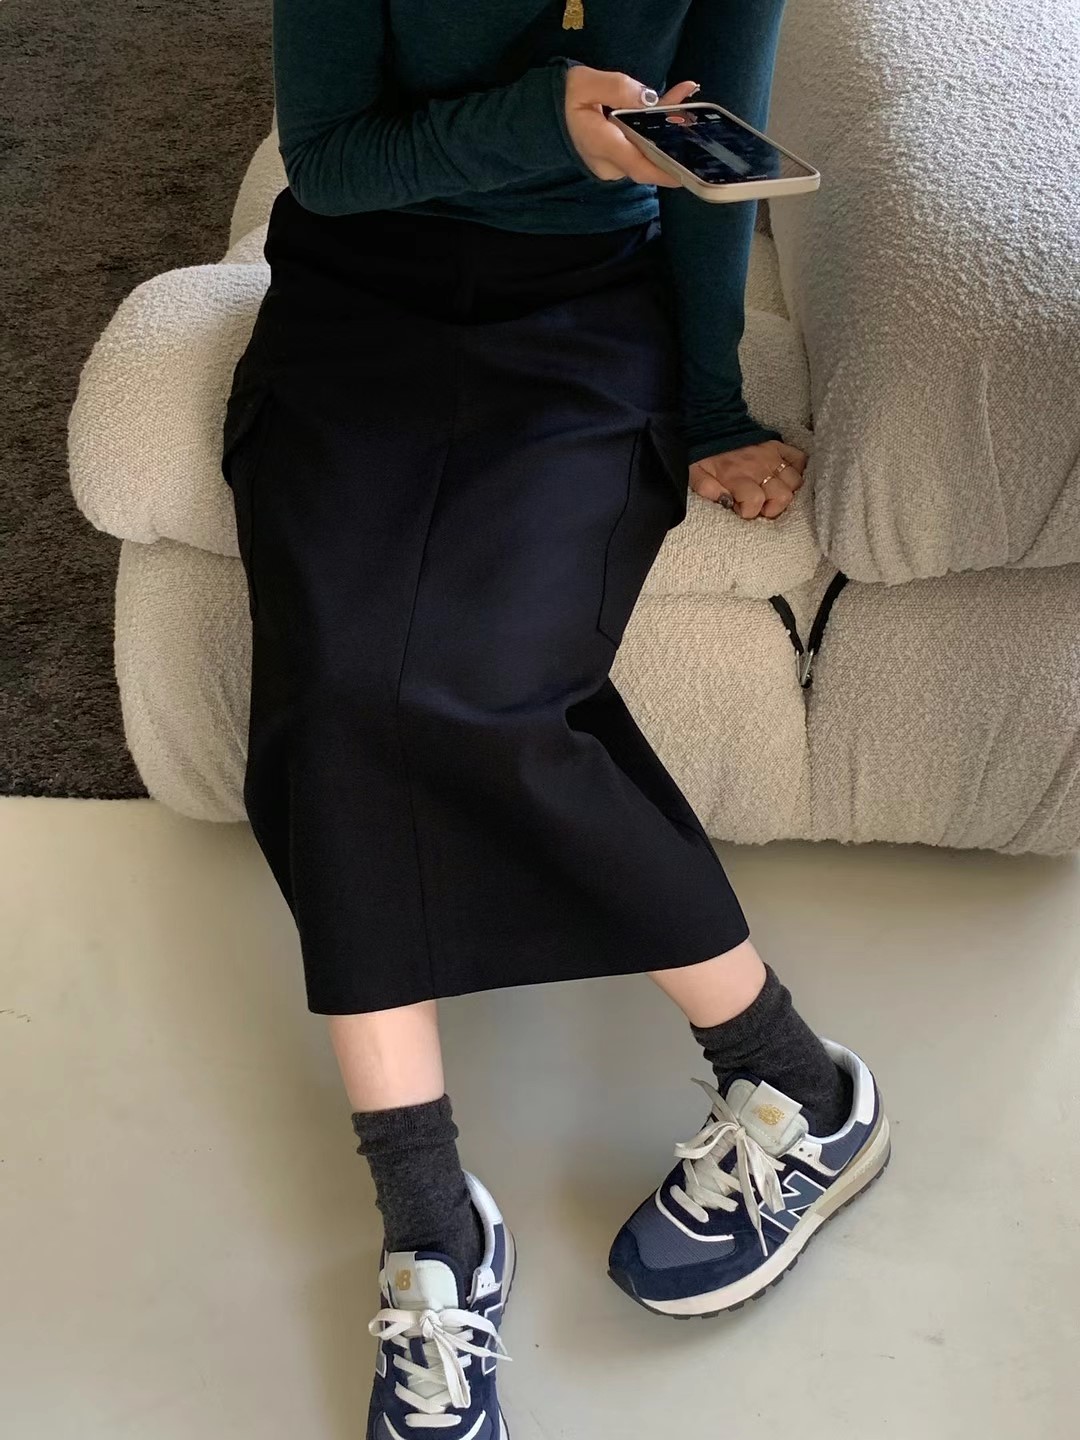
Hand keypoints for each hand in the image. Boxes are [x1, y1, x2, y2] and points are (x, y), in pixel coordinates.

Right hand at [564, 69, 699, 184]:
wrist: (547, 114)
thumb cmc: (564, 98)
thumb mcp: (585, 84)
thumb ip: (617, 89)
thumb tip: (648, 98)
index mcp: (601, 145)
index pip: (638, 165)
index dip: (664, 170)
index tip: (687, 172)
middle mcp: (610, 163)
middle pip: (648, 158)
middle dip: (673, 140)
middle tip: (693, 115)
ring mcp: (614, 165)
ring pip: (647, 152)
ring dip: (667, 130)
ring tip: (685, 101)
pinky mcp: (618, 160)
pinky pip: (642, 149)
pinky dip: (656, 131)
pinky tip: (673, 107)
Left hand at [690, 440, 806, 519]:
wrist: (713, 425)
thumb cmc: (705, 455)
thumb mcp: (696, 474)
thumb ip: (707, 490)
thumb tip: (725, 502)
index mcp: (737, 477)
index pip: (754, 503)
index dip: (749, 512)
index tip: (741, 509)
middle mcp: (758, 468)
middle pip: (782, 496)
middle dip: (772, 507)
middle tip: (761, 505)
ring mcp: (771, 456)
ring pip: (794, 481)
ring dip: (786, 492)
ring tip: (772, 493)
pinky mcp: (778, 446)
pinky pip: (800, 459)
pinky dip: (798, 470)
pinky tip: (785, 478)